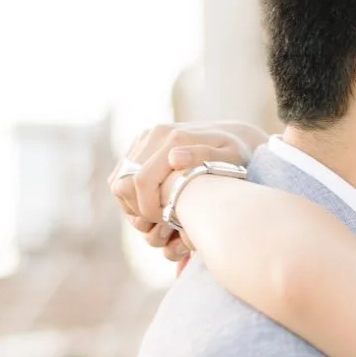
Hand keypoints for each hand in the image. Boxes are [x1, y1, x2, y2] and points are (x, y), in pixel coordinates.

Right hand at [110, 121, 265, 261]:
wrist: (235, 136)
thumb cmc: (237, 154)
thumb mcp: (230, 157)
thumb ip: (204, 156)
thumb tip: (175, 158)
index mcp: (174, 138)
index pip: (140, 182)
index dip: (147, 209)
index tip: (164, 222)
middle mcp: (154, 134)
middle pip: (122, 184)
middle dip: (137, 209)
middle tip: (159, 221)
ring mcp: (145, 138)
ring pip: (118, 181)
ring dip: (132, 204)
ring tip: (156, 212)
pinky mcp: (142, 144)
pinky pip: (121, 175)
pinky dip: (131, 195)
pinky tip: (152, 202)